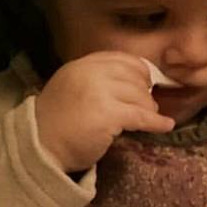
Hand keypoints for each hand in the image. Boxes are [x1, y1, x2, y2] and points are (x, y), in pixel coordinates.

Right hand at [35, 51, 174, 173]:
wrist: (40, 147)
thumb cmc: (57, 123)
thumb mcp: (73, 88)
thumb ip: (97, 80)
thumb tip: (136, 82)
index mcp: (81, 65)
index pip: (121, 59)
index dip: (138, 71)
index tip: (145, 82)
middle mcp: (90, 73)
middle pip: (134, 76)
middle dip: (145, 91)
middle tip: (146, 105)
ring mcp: (99, 92)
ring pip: (141, 96)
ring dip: (149, 108)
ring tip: (147, 117)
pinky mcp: (108, 115)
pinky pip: (142, 116)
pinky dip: (157, 122)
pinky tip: (166, 126)